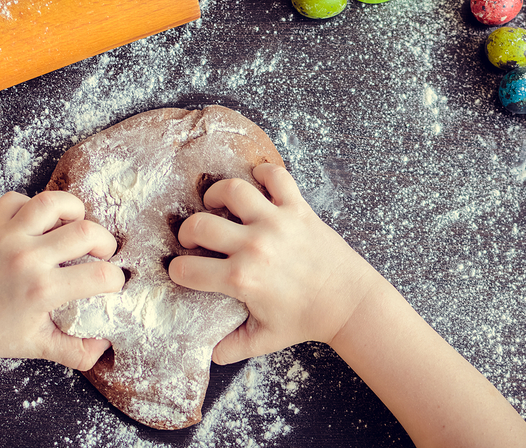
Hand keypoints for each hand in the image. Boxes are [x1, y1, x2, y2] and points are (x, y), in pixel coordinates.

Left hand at [0, 191, 124, 369]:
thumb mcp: (39, 347)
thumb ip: (77, 352)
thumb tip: (105, 346)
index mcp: (43, 291)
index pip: (100, 276)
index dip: (116, 279)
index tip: (112, 282)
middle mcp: (27, 259)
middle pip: (86, 232)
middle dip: (105, 242)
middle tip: (100, 252)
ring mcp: (7, 237)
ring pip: (52, 202)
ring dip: (73, 210)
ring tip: (74, 225)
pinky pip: (16, 199)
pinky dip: (31, 205)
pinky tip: (36, 223)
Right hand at [168, 163, 373, 363]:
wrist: (348, 303)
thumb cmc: (306, 319)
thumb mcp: (265, 339)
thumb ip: (232, 347)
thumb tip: (208, 353)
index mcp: (242, 279)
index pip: (189, 269)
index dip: (178, 270)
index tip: (181, 270)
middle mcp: (255, 246)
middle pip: (200, 225)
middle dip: (187, 232)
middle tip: (193, 238)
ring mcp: (277, 223)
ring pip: (233, 190)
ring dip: (216, 193)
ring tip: (214, 202)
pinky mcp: (298, 209)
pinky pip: (277, 177)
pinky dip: (264, 172)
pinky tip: (256, 182)